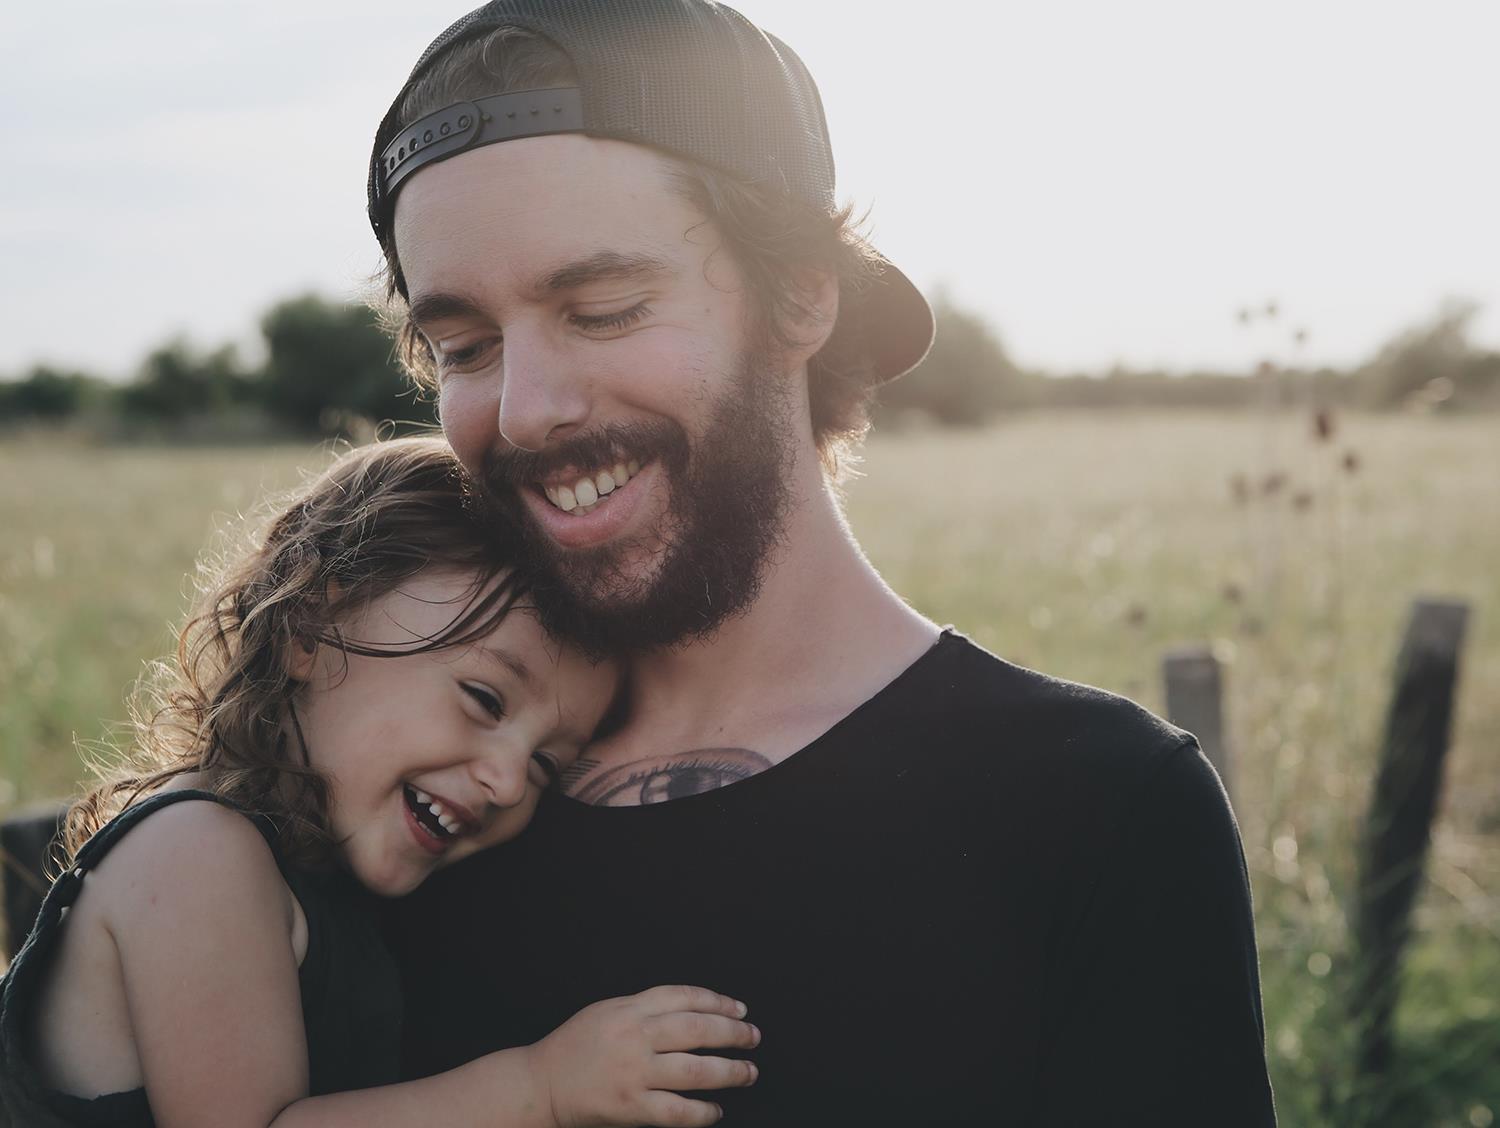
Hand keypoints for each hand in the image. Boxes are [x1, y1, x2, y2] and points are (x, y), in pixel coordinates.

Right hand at [529, 984, 760, 1126]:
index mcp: (630, 1008)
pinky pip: (677, 1110)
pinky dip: (702, 1111)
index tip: (739, 1009)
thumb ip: (645, 1008)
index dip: (718, 1001)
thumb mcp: (607, 1011)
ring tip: (748, 1073)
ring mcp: (633, 1072)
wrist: (539, 1084)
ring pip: (695, 1069)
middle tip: (753, 1038)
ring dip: (730, 1072)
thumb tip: (691, 1009)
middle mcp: (635, 1035)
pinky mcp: (629, 1106)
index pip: (685, 997)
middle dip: (733, 1033)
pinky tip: (715, 1110)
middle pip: (698, 1028)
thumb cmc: (573, 1048)